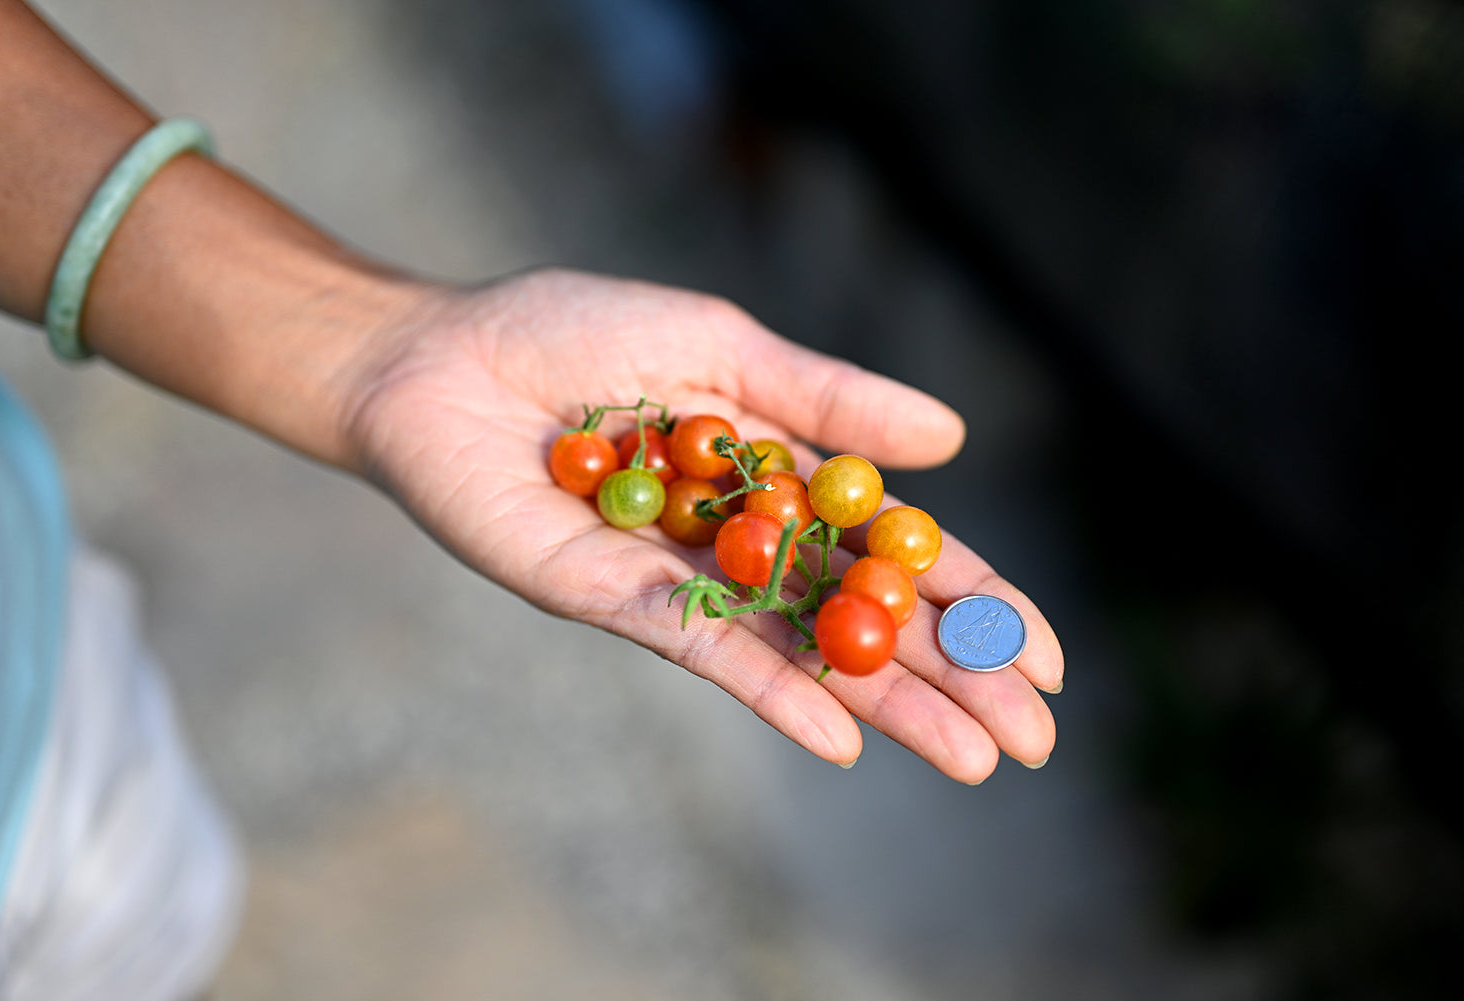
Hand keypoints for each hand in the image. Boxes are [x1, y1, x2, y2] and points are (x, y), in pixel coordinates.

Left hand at [342, 267, 1060, 781]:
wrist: (439, 358)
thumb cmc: (570, 333)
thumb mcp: (719, 344)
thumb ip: (825, 397)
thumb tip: (950, 438)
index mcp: (776, 478)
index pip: (893, 547)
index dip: (969, 597)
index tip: (1040, 653)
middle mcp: (741, 544)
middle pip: (863, 617)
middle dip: (950, 674)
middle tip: (1033, 738)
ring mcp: (684, 583)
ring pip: (802, 651)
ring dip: (885, 707)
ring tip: (974, 760)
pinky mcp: (616, 603)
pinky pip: (707, 654)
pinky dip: (773, 694)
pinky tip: (841, 739)